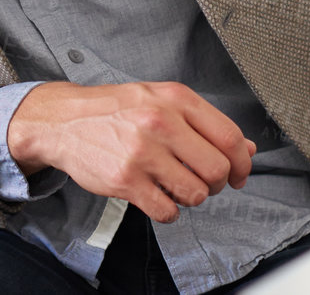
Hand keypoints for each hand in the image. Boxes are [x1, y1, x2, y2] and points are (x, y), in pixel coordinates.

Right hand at [6, 80, 257, 223]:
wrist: (63, 121)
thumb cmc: (114, 110)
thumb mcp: (160, 101)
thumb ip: (204, 123)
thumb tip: (246, 149)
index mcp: (175, 98)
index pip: (229, 136)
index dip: (241, 162)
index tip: (237, 173)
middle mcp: (161, 121)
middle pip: (216, 169)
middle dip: (215, 184)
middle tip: (201, 181)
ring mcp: (142, 152)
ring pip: (195, 194)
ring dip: (190, 197)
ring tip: (174, 186)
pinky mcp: (126, 180)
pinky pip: (167, 210)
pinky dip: (168, 210)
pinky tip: (156, 195)